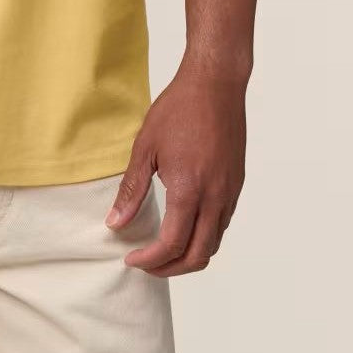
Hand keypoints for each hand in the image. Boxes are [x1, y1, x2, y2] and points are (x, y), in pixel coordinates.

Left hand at [105, 62, 246, 275]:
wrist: (216, 84)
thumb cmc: (178, 109)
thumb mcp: (145, 147)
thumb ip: (132, 189)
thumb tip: (115, 223)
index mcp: (189, 190)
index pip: (171, 245)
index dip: (150, 259)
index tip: (131, 259)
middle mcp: (215, 197)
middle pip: (198, 255)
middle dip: (170, 268)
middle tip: (145, 263)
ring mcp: (230, 192)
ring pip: (214, 243)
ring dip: (189, 255)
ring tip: (163, 250)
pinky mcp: (236, 184)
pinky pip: (222, 224)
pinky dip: (203, 236)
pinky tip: (184, 224)